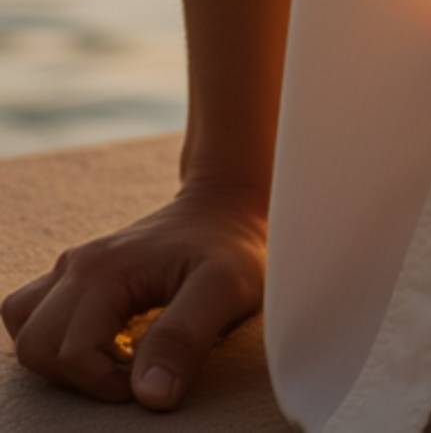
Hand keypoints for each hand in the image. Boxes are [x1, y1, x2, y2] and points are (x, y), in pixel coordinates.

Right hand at [0, 179, 267, 410]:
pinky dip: (60, 339)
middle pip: (36, 344)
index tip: (150, 377)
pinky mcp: (80, 274)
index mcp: (105, 270)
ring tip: (114, 358)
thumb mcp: (227, 288)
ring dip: (59, 358)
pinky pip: (39, 315)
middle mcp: (79, 266)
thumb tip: (148, 396)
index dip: (106, 382)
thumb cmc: (233, 247)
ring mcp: (76, 267)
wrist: (231, 203)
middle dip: (76, 375)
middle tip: (129, 371)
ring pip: (28, 328)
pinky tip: (108, 341)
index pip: (71, 353)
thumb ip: (185, 338)